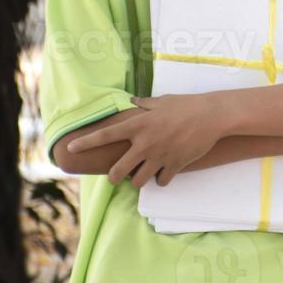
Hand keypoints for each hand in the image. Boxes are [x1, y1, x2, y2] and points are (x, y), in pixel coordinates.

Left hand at [67, 94, 225, 188]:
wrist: (212, 116)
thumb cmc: (187, 105)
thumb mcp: (162, 101)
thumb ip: (144, 104)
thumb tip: (131, 100)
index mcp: (139, 125)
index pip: (106, 135)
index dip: (86, 143)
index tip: (70, 149)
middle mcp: (145, 143)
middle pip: (118, 171)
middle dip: (114, 177)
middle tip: (117, 176)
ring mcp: (160, 156)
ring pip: (138, 181)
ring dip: (138, 180)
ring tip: (143, 174)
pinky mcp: (175, 165)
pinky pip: (161, 182)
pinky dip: (161, 180)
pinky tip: (164, 174)